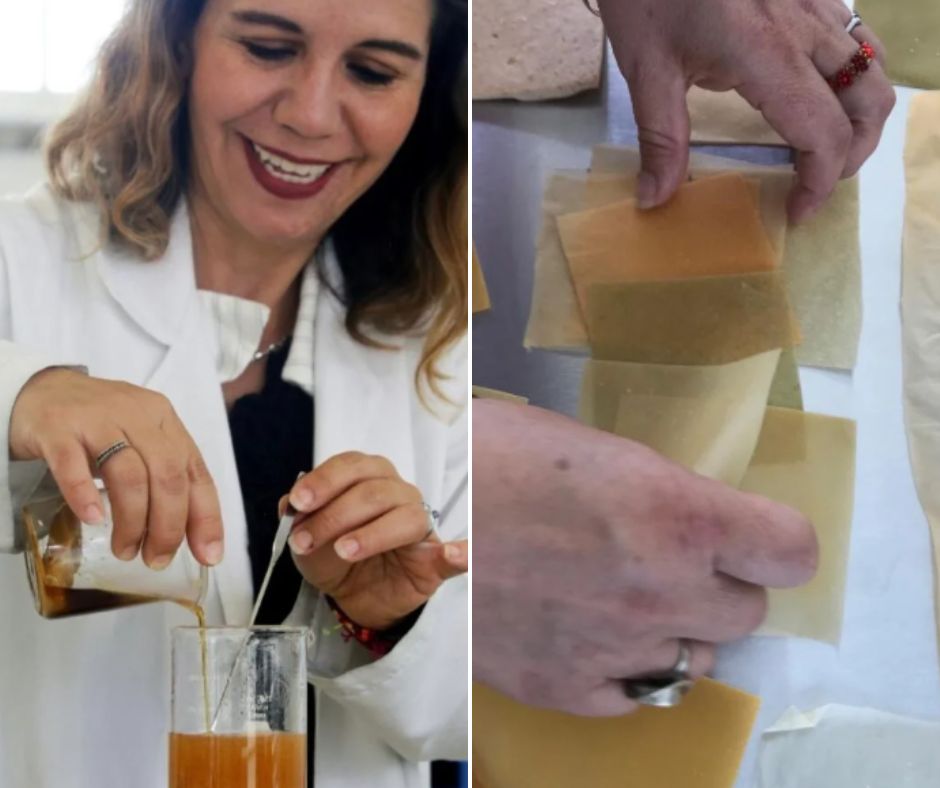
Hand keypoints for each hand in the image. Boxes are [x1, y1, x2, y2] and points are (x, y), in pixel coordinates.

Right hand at [9, 368, 223, 567]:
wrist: (41, 389)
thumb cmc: (99, 424)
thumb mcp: (141, 442)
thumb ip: (164, 478)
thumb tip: (189, 534)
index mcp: (165, 420)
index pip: (195, 472)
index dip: (206, 517)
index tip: (208, 555)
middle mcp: (137, 415)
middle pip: (166, 474)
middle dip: (167, 526)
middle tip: (156, 559)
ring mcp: (96, 419)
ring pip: (128, 473)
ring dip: (132, 521)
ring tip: (125, 550)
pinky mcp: (57, 427)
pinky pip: (73, 463)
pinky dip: (85, 495)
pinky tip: (92, 519)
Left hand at [285, 452, 466, 630]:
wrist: (354, 597)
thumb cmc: (334, 557)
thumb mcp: (306, 537)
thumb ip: (298, 517)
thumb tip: (289, 504)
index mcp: (369, 478)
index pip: (352, 466)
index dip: (324, 481)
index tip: (298, 502)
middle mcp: (399, 494)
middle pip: (374, 491)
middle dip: (335, 514)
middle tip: (305, 541)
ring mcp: (420, 526)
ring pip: (406, 516)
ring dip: (372, 534)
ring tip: (344, 551)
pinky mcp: (434, 561)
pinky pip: (451, 555)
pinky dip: (459, 553)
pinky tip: (454, 554)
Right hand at [472, 400, 816, 715]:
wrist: (403, 514)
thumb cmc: (492, 456)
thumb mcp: (593, 450)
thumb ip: (660, 493)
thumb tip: (690, 518)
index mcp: (674, 513)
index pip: (790, 551)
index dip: (773, 543)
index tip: (750, 539)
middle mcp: (661, 589)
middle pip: (746, 611)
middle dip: (716, 583)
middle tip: (666, 559)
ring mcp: (617, 646)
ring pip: (697, 658)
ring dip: (673, 628)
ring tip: (618, 595)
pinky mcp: (568, 688)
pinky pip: (636, 692)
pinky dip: (625, 666)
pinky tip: (587, 631)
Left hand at [597, 0, 895, 222]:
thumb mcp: (646, 70)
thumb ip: (660, 139)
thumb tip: (655, 199)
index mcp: (769, 56)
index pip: (823, 133)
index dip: (820, 184)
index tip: (795, 212)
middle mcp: (806, 29)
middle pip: (868, 102)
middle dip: (852, 155)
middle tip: (814, 184)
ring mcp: (815, 3)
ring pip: (871, 67)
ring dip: (860, 116)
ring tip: (822, 149)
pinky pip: (854, 38)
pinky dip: (852, 78)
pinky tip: (817, 96)